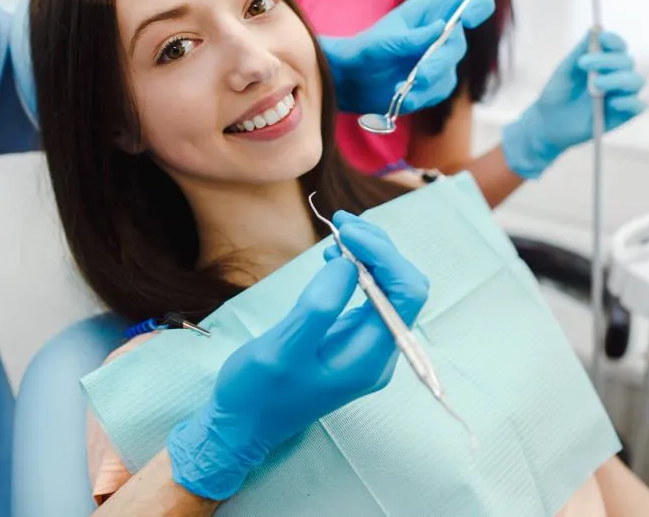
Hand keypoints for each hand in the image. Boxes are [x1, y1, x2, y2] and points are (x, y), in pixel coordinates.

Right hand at [166, 215, 428, 500]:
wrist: (243, 425)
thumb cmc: (257, 392)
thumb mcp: (281, 349)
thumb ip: (318, 307)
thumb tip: (350, 264)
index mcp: (371, 356)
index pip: (406, 293)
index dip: (384, 254)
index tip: (347, 231)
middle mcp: (380, 350)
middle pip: (403, 286)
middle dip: (378, 248)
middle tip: (341, 223)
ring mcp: (368, 344)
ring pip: (389, 287)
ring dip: (369, 254)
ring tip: (338, 233)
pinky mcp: (353, 338)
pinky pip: (371, 295)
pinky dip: (358, 269)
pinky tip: (335, 257)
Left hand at [320, 0, 495, 114]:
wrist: (354, 80)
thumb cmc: (368, 50)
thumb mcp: (386, 41)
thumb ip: (413, 37)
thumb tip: (443, 28)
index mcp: (433, 8)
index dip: (479, 3)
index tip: (468, 18)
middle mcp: (442, 32)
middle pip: (459, 42)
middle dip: (440, 60)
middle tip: (419, 73)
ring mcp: (442, 58)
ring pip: (450, 70)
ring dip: (427, 80)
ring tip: (403, 87)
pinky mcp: (437, 83)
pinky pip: (439, 90)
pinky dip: (420, 95)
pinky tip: (401, 95)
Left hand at [501, 30, 645, 178]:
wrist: (549, 123)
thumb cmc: (558, 93)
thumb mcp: (565, 70)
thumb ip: (581, 50)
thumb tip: (595, 28)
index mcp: (604, 62)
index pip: (618, 46)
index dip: (614, 40)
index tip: (602, 39)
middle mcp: (617, 76)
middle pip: (627, 61)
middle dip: (607, 61)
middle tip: (584, 64)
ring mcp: (622, 95)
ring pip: (636, 81)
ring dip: (618, 79)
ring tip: (596, 85)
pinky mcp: (623, 114)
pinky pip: (638, 106)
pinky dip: (629, 102)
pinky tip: (612, 102)